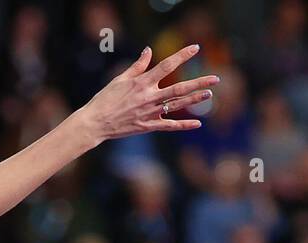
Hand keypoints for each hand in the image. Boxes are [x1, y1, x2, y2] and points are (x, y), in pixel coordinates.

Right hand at [78, 44, 218, 143]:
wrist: (94, 123)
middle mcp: (148, 97)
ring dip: (194, 100)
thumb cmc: (104, 100)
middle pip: (179, 88)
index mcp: (142, 83)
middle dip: (198, 83)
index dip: (182, 55)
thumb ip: (137, 66)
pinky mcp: (147, 126)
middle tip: (215, 79)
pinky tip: (197, 124)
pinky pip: (168, 125)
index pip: (166, 65)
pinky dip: (183, 125)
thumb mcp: (119, 79)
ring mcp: (149, 112)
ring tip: (209, 94)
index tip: (195, 48)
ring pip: (177, 105)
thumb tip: (148, 51)